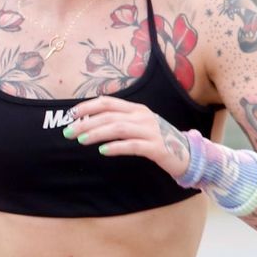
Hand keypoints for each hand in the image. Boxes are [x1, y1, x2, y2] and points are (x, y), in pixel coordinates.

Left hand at [66, 95, 190, 179]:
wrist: (187, 154)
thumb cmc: (156, 139)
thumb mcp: (137, 125)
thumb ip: (117, 121)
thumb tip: (85, 123)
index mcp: (136, 109)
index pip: (107, 102)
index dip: (87, 107)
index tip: (70, 115)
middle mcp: (143, 117)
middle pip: (108, 116)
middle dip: (85, 123)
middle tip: (68, 132)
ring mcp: (151, 131)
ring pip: (118, 128)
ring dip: (96, 134)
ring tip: (81, 140)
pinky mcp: (157, 148)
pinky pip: (133, 146)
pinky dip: (116, 147)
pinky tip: (103, 151)